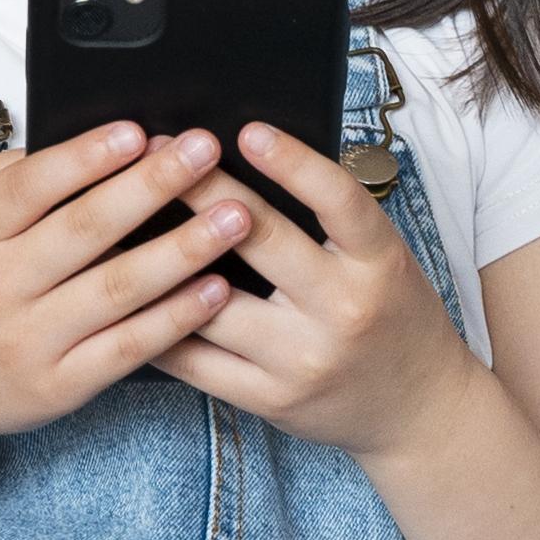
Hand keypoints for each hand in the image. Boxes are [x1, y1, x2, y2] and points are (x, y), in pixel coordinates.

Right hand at [0, 121, 247, 448]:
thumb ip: (4, 177)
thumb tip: (78, 139)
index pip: (31, 188)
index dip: (87, 157)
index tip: (139, 131)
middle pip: (86, 230)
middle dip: (153, 186)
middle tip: (207, 152)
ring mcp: (30, 340)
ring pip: (118, 290)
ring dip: (184, 250)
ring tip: (236, 216)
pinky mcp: (61, 385)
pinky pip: (129, 348)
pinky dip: (176, 318)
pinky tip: (216, 289)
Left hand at [152, 122, 486, 458]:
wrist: (418, 410)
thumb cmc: (391, 316)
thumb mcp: (383, 261)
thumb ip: (331, 223)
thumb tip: (250, 163)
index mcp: (379, 264)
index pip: (339, 201)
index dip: (294, 162)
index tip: (249, 130)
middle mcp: (344, 310)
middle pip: (261, 243)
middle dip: (202, 192)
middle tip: (158, 154)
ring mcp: (303, 360)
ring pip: (213, 304)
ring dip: (161, 259)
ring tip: (121, 220)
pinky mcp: (270, 399)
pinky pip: (196, 360)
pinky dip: (155, 322)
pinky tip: (127, 291)